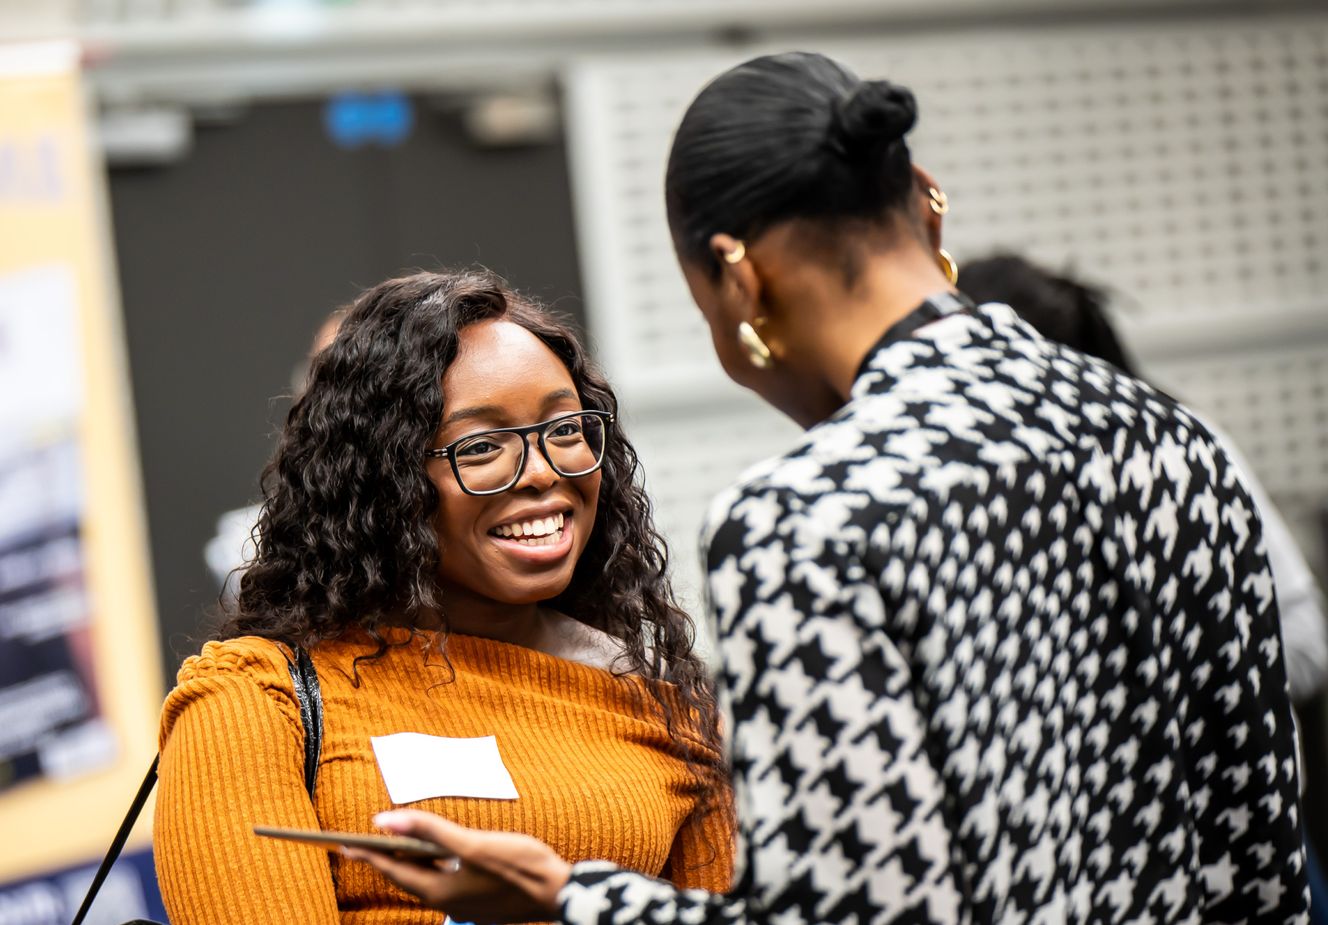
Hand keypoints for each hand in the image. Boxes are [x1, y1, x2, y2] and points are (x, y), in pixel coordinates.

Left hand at [343, 810, 572, 923]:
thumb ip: (428, 830)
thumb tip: (383, 821)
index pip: (393, 870)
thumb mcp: (471, 842)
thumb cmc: (518, 865)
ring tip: (396, 847)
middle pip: (409, 878)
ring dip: (411, 863)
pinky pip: (447, 884)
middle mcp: (448, 902)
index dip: (368, 856)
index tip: (345, 845)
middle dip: (385, 860)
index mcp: (441, 890)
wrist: (559, 892)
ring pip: (428, 881)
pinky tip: (442, 857)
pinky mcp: (481, 903)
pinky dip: (435, 868)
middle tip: (364, 844)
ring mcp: (466, 906)